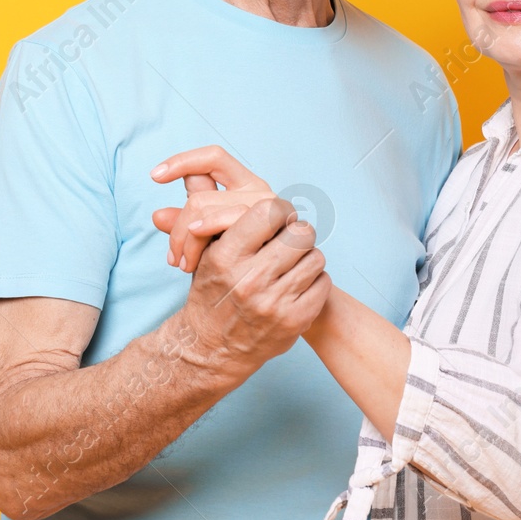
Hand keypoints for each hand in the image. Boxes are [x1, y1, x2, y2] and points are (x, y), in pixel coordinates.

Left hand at [151, 146, 281, 272]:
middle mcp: (260, 191)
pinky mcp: (276, 229)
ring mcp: (271, 209)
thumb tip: (156, 216)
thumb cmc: (242, 261)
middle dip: (178, 229)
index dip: (182, 161)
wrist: (274, 288)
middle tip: (172, 258)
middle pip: (201, 197)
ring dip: (189, 241)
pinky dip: (207, 241)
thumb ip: (185, 223)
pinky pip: (232, 228)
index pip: (213, 158)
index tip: (154, 177)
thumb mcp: (208, 238)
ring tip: (183, 265)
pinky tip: (196, 263)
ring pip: (213, 213)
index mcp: (245, 183)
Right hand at [174, 196, 330, 371]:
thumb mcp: (203, 252)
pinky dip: (314, 281)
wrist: (212, 347)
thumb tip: (197, 171)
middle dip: (296, 233)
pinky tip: (297, 285)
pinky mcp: (295, 322)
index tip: (277, 218)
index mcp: (226, 257)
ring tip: (291, 264)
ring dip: (307, 257)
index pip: (268, 211)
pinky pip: (323, 283)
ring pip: (315, 256)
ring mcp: (274, 303)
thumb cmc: (210, 292)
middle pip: (300, 232)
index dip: (278, 211)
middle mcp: (250, 280)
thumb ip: (208, 212)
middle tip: (288, 239)